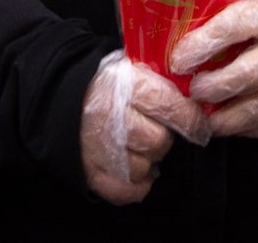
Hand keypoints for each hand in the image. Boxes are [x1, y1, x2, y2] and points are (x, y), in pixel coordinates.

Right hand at [78, 51, 208, 206]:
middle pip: (158, 141)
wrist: (59, 94)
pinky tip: (136, 172)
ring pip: (143, 167)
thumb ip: (161, 81)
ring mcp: (99, 147)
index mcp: (126, 86)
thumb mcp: (131, 68)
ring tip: (139, 146)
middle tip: (156, 130)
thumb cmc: (105, 82)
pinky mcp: (89, 171)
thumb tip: (197, 100)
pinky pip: (124, 190)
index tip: (199, 125)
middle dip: (163, 138)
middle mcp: (112, 117)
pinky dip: (135, 185)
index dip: (190, 119)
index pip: (170, 107)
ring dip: (147, 160)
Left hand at [168, 0, 257, 140]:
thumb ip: (212, 21)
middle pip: (247, 74)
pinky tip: (221, 121)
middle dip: (213, 87)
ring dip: (221, 117)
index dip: (202, 45)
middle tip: (190, 91)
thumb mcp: (241, 7)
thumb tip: (167, 42)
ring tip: (199, 115)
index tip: (177, 61)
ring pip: (255, 108)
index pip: (233, 27)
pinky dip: (238, 127)